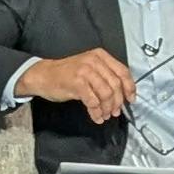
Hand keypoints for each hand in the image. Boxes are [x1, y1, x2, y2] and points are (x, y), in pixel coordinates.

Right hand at [15, 49, 136, 123]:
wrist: (43, 75)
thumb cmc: (67, 74)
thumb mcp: (89, 68)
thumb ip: (105, 76)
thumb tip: (122, 94)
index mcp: (100, 56)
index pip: (123, 71)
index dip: (129, 87)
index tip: (130, 99)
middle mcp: (94, 61)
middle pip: (116, 84)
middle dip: (117, 102)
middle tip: (114, 112)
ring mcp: (85, 71)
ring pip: (106, 93)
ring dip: (107, 108)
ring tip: (103, 115)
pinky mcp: (77, 83)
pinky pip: (93, 101)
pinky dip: (96, 112)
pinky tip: (95, 116)